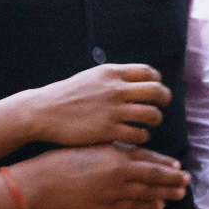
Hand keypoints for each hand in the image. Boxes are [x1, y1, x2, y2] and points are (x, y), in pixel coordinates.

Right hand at [16, 144, 189, 208]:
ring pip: (146, 193)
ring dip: (164, 193)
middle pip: (153, 176)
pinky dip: (147, 207)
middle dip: (172, 179)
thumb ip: (113, 150)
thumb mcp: (92, 145)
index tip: (178, 165)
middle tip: (186, 180)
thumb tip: (132, 153)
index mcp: (115, 154)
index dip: (164, 163)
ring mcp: (114, 192)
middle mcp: (119, 173)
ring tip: (179, 194)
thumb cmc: (64, 158)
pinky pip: (132, 207)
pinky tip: (158, 206)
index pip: (147, 158)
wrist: (45, 180)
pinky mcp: (106, 207)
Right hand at [25, 65, 172, 146]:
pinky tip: (137, 136)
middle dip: (164, 99)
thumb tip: (135, 80)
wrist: (44, 111)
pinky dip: (142, 136)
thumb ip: (114, 78)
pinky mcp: (108, 130)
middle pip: (156, 91)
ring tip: (150, 123)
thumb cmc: (67, 95)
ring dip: (155, 119)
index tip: (155, 88)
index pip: (148, 72)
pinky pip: (137, 134)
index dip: (157, 81)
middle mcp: (115, 89)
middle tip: (162, 105)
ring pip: (151, 114)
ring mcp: (113, 110)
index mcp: (111, 73)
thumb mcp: (92, 78)